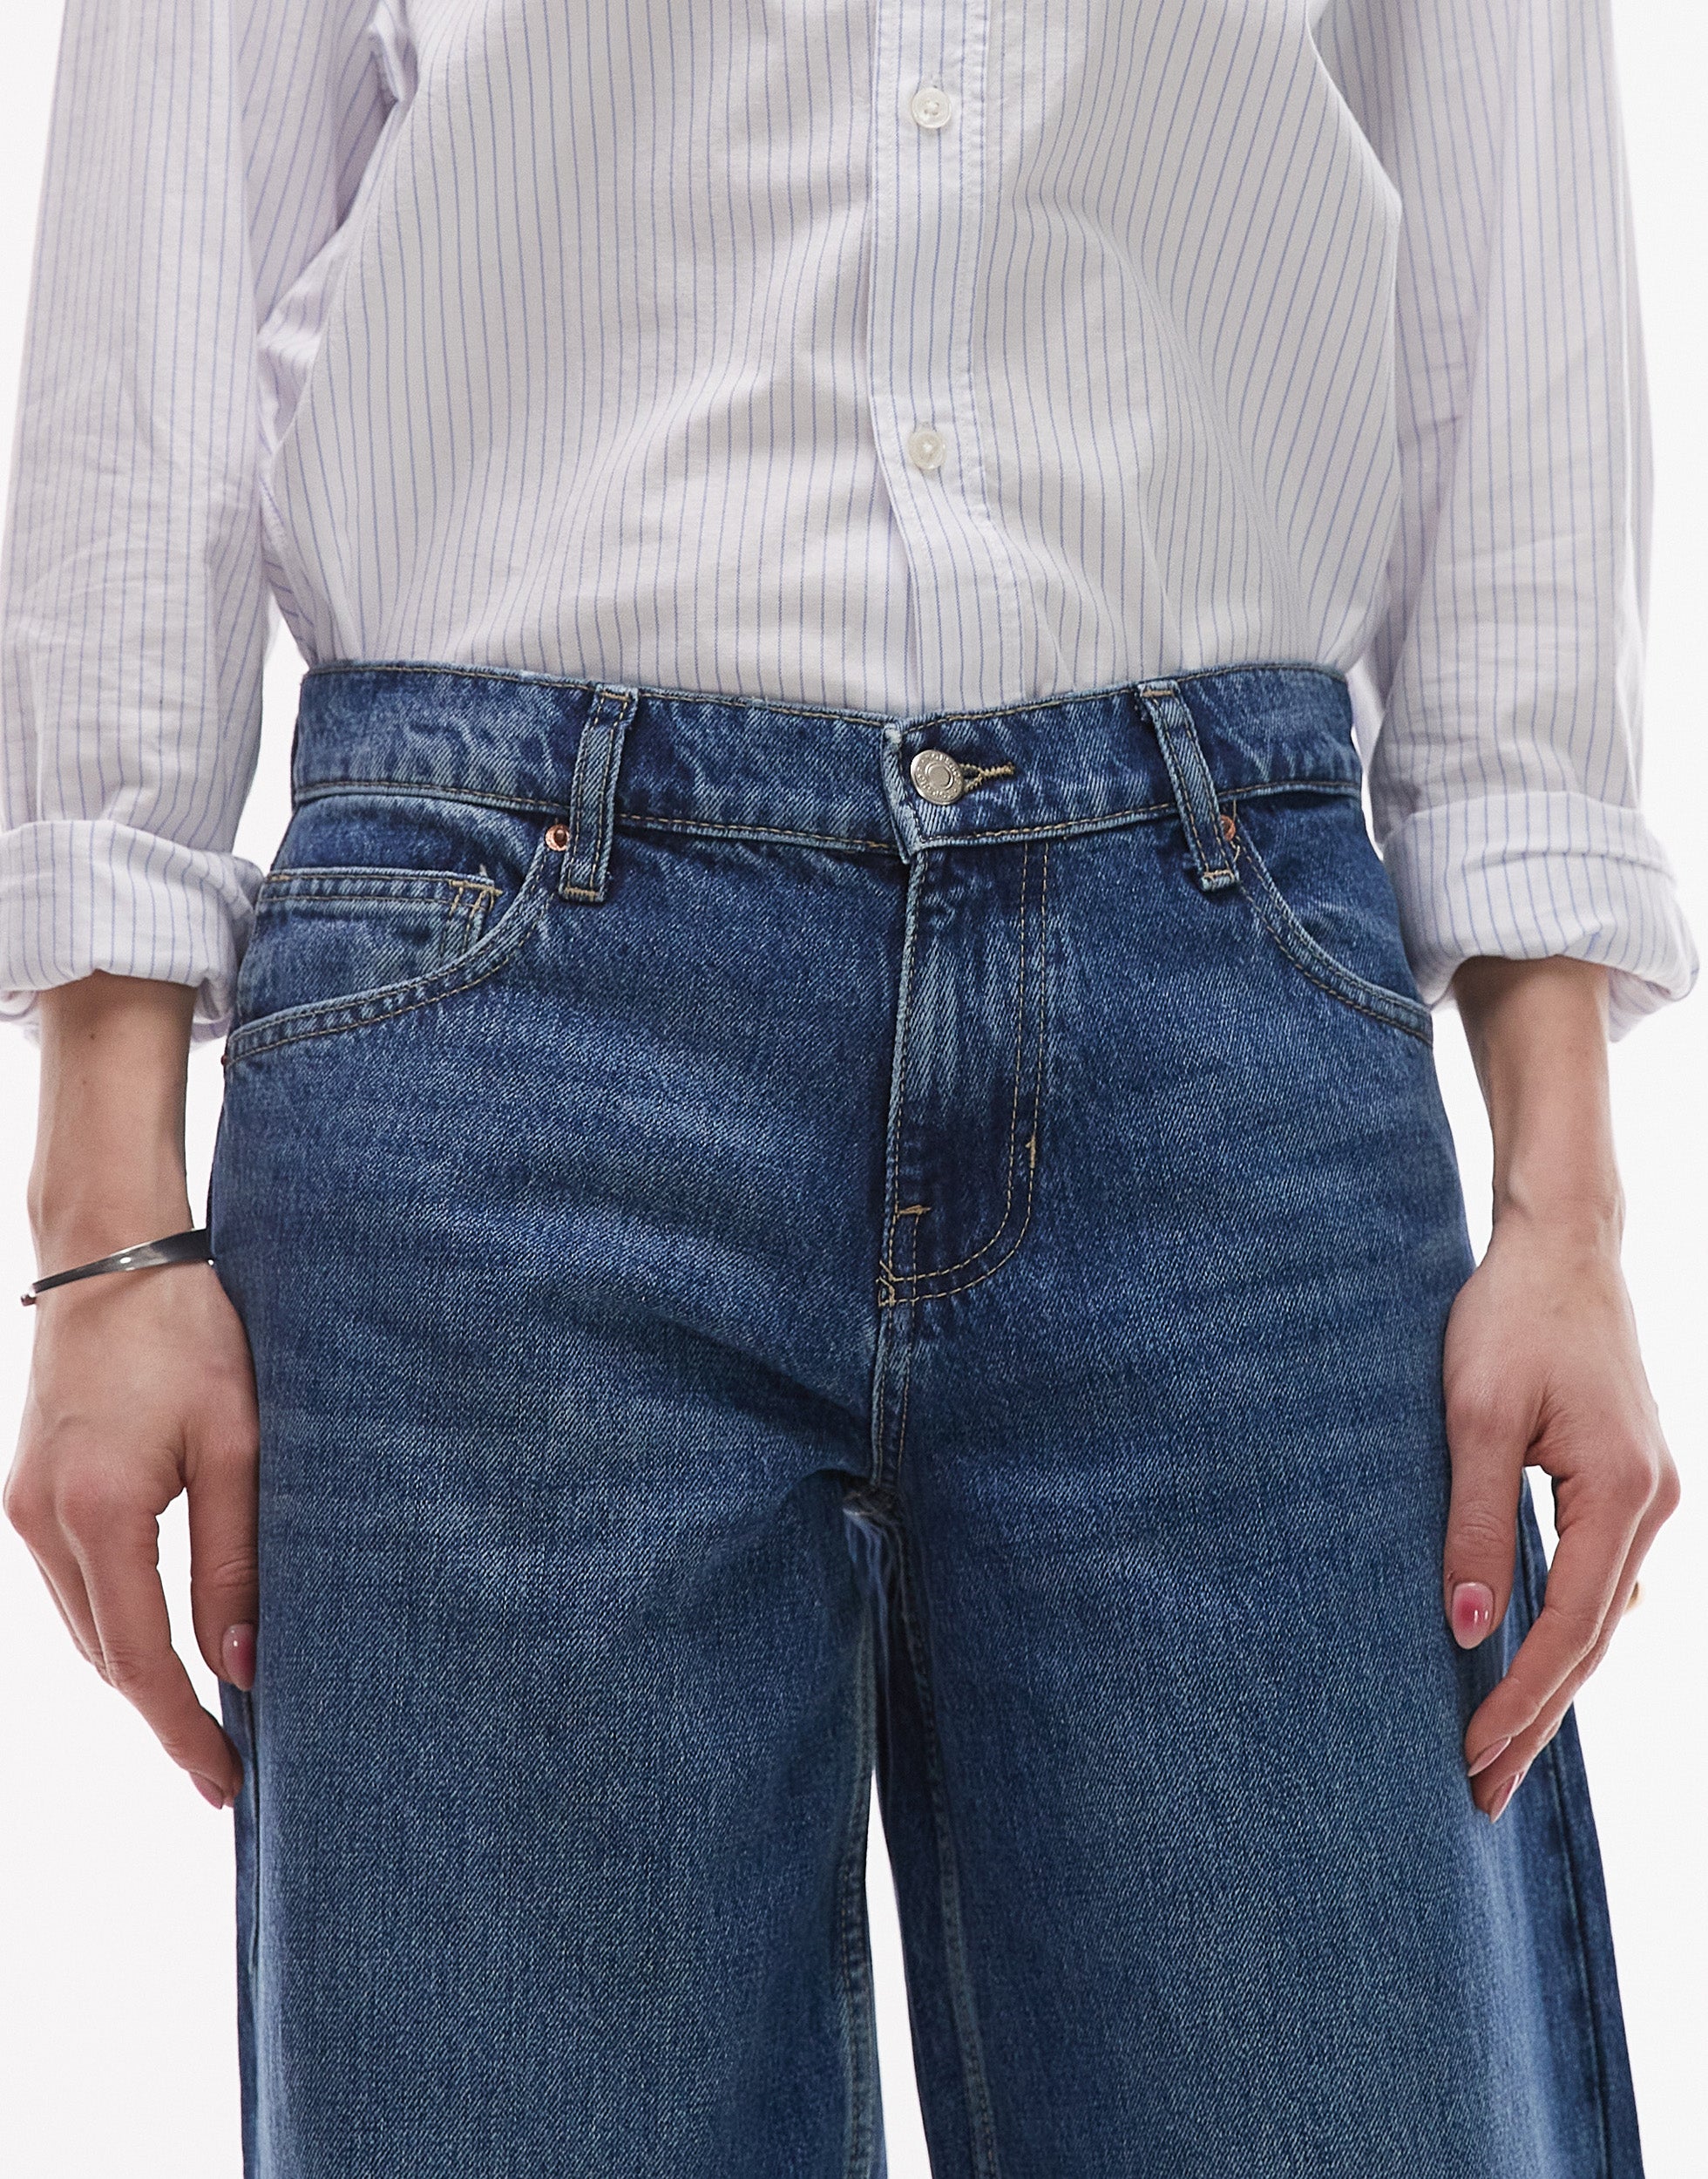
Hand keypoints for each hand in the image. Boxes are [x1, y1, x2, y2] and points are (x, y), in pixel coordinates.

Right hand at [4, 1248, 258, 1808]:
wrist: (112, 1255)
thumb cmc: (190, 1333)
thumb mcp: (236, 1445)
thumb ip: (237, 1560)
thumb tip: (242, 1664)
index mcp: (97, 1512)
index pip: (139, 1661)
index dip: (183, 1729)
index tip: (225, 1782)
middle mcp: (42, 1521)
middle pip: (103, 1657)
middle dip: (163, 1715)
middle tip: (226, 1766)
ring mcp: (22, 1507)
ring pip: (85, 1627)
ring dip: (138, 1674)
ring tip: (205, 1718)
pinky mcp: (27, 1491)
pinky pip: (74, 1586)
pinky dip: (116, 1624)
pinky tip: (163, 1642)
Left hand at [1444, 957, 1678, 1822]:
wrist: (1563, 1241)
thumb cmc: (1511, 1316)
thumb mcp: (1475, 1419)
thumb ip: (1474, 1525)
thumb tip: (1465, 1630)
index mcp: (1623, 1497)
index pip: (1571, 1632)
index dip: (1522, 1703)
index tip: (1473, 1761)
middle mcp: (1652, 1507)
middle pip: (1594, 1640)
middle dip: (1538, 1717)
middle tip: (1483, 1793)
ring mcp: (1648, 1495)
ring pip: (1601, 1614)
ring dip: (1552, 1679)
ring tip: (1496, 1744)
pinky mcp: (1627, 1479)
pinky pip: (1598, 1576)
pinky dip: (1564, 1626)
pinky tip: (1527, 1657)